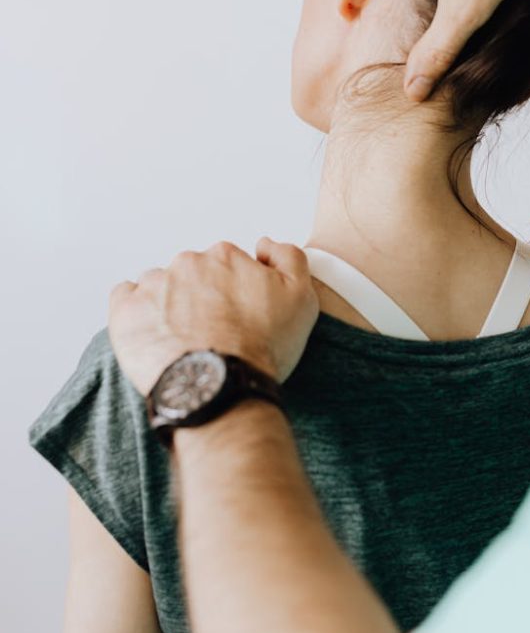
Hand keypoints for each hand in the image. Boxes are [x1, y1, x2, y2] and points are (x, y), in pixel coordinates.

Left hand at [108, 237, 319, 394]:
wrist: (221, 389)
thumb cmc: (262, 348)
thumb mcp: (301, 297)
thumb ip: (288, 256)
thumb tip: (263, 243)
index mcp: (224, 255)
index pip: (225, 265)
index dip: (232, 292)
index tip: (236, 317)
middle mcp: (187, 263)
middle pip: (191, 275)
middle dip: (199, 297)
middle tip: (211, 333)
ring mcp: (153, 285)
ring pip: (159, 287)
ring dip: (167, 305)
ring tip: (181, 340)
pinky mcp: (125, 311)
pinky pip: (125, 298)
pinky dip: (135, 311)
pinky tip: (151, 332)